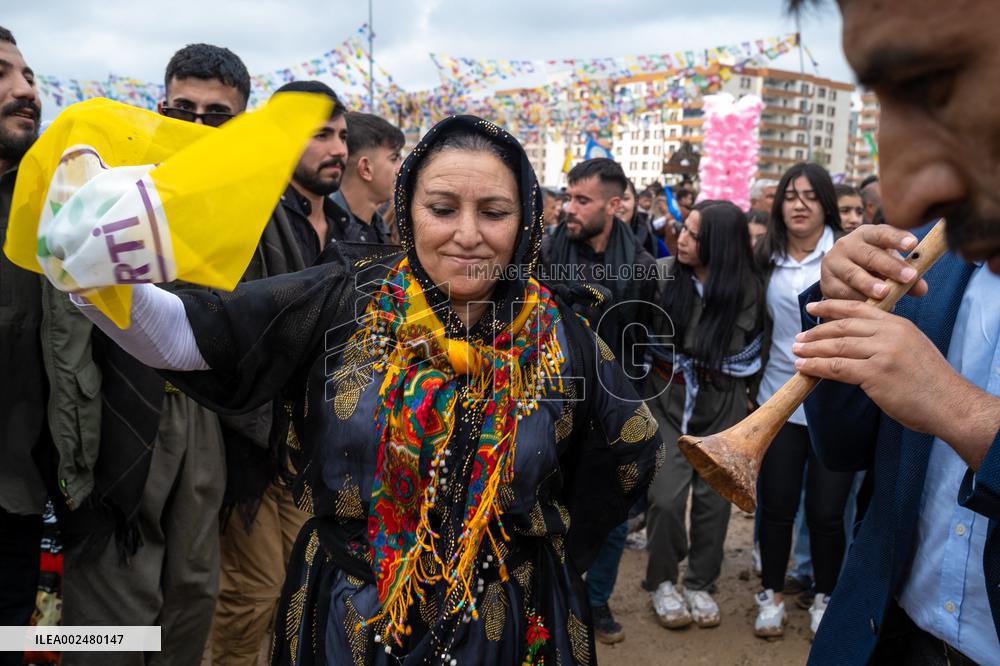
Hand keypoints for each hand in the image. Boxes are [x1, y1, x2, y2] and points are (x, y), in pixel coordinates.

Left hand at [794, 299, 999, 468]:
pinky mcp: (875, 373)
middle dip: (816, 331)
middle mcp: (890, 333)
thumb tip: (857, 343)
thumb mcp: (912, 349)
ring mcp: (882, 352)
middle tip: (799, 337)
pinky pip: (837, 367)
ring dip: (812, 349)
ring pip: (837, 346)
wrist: (951, 404)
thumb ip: (887, 341)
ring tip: (796, 351)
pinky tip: (803, 367)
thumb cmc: (931, 383)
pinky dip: (816, 366)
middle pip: (843, 326)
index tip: (812, 308)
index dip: (831, 307)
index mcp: (899, 324)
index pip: (858, 309)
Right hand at [820, 226, 928, 301]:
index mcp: (867, 234)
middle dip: (890, 266)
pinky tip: (870, 305)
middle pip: (869, 255)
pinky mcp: (826, 282)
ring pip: (853, 274)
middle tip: (909, 277)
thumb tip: (921, 289)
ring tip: (885, 294)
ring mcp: (834, 263)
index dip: (897, 238)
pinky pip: (842, 292)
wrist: (839, 275)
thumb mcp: (890, 266)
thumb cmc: (871, 267)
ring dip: (870, 285)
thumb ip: (906, 277)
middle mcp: (847, 245)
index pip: (882, 233)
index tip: (913, 244)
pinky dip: (857, 299)